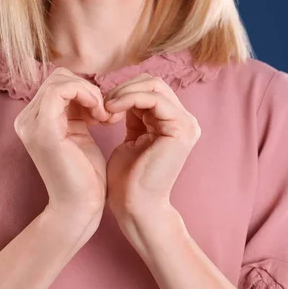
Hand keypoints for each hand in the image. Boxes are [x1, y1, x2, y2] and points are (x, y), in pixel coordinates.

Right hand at [14, 67, 110, 220]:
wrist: (80, 207)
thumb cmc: (85, 175)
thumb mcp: (78, 133)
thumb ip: (75, 110)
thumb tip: (85, 87)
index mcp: (34, 120)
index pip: (57, 83)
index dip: (84, 90)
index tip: (102, 111)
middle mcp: (26, 119)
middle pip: (58, 77)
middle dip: (87, 89)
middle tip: (104, 113)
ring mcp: (31, 123)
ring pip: (60, 80)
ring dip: (89, 92)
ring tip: (103, 116)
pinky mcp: (43, 129)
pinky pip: (61, 90)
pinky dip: (87, 95)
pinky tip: (100, 115)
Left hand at [103, 73, 200, 218]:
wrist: (135, 206)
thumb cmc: (128, 178)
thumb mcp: (131, 138)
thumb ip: (134, 115)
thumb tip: (123, 93)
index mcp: (173, 122)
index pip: (149, 88)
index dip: (123, 90)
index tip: (101, 105)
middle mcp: (184, 120)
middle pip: (153, 82)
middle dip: (123, 88)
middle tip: (102, 105)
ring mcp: (186, 124)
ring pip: (153, 86)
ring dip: (124, 92)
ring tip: (106, 108)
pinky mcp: (181, 129)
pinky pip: (154, 99)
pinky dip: (129, 99)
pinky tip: (112, 110)